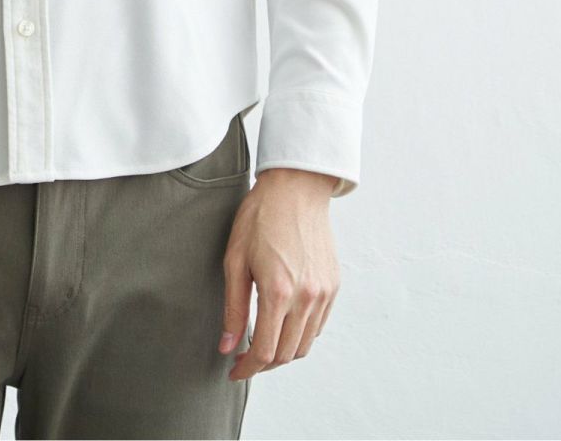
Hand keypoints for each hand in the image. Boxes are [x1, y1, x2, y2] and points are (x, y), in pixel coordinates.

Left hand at [217, 167, 339, 380]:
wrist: (296, 188)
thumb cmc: (260, 217)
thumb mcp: (235, 259)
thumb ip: (233, 307)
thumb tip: (227, 347)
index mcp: (278, 291)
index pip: (265, 351)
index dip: (247, 368)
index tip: (234, 371)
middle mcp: (306, 297)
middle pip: (286, 354)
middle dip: (263, 364)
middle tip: (243, 357)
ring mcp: (324, 293)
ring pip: (305, 345)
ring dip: (283, 352)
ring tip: (262, 342)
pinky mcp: (333, 286)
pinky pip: (318, 325)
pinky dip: (300, 334)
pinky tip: (283, 322)